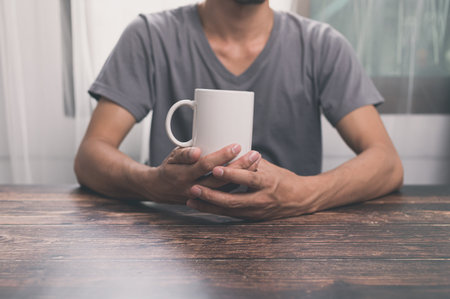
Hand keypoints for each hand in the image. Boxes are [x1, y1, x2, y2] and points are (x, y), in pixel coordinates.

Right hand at [141, 144, 260, 204]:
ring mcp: (202, 197)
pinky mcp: (208, 201)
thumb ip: (184, 154)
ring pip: (226, 189)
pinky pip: (226, 194)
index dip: (222, 156)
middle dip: (239, 166)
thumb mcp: (172, 158)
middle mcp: (194, 188)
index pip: (206, 165)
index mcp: (184, 175)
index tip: (236, 146)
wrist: (161, 190)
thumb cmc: (169, 169)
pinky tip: (250, 174)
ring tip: (256, 162)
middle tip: (254, 154)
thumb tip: (197, 152)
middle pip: (221, 178)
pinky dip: (238, 184)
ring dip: (242, 176)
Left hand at [187, 159, 318, 219]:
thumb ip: (250, 163)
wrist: (300, 200)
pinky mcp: (252, 218)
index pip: (248, 178)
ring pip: (229, 211)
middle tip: (194, 188)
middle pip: (233, 200)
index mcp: (268, 183)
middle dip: (212, 196)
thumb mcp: (270, 167)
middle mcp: (262, 200)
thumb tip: (230, 152)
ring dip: (209, 206)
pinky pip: (230, 215)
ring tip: (191, 200)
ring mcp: (256, 212)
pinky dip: (215, 211)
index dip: (232, 174)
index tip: (216, 168)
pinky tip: (201, 206)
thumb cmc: (283, 179)